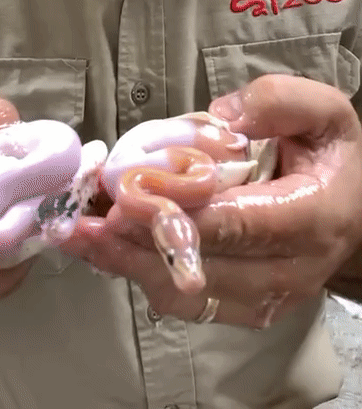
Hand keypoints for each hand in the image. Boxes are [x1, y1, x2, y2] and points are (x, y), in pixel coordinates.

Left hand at [61, 75, 361, 328]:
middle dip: (134, 243)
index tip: (125, 197)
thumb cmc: (329, 156)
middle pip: (201, 267)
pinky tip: (104, 247)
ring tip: (78, 233)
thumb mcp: (321, 110)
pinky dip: (139, 274)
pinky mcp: (242, 309)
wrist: (352, 209)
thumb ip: (276, 103)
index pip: (238, 224)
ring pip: (183, 294)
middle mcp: (290, 270)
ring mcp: (266, 299)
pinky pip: (182, 303)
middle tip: (81, 220)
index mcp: (312, 216)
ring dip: (125, 263)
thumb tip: (218, 123)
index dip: (177, 213)